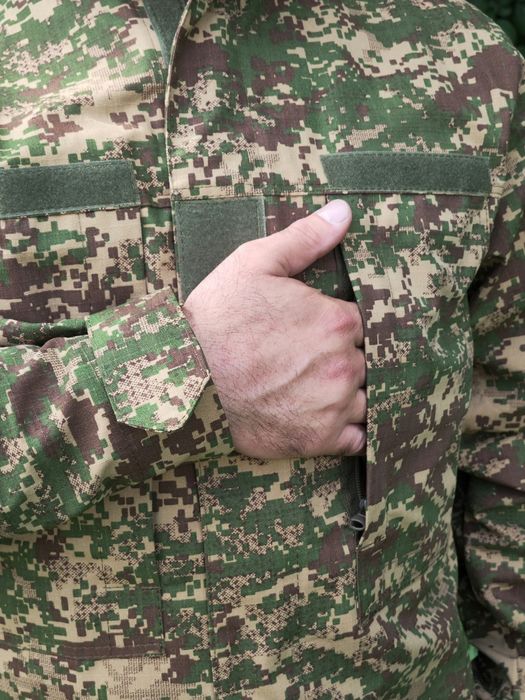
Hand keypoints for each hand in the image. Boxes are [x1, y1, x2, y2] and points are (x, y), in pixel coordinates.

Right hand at [183, 199, 366, 458]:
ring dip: (348, 395)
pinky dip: (346, 431)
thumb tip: (344, 211)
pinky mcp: (319, 440)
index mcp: (336, 320)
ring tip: (315, 390)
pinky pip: (355, 439)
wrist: (183, 380)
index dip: (339, 325)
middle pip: (365, 360)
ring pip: (364, 399)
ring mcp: (334, 406)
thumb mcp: (253, 263)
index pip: (361, 322)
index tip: (316, 330)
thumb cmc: (216, 320)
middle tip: (309, 360)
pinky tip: (323, 419)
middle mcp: (345, 365)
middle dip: (344, 359)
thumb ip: (304, 238)